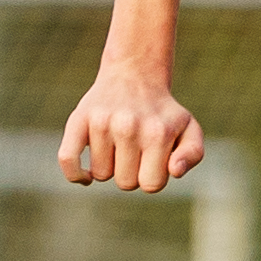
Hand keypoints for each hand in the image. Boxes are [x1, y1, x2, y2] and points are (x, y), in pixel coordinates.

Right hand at [61, 62, 205, 191]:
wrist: (135, 75)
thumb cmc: (163, 113)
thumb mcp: (189, 129)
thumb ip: (193, 154)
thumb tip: (174, 171)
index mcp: (158, 133)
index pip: (151, 185)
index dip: (152, 178)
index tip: (153, 162)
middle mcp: (129, 126)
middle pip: (125, 183)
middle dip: (131, 173)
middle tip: (136, 151)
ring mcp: (102, 123)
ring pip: (100, 175)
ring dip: (109, 167)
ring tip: (118, 145)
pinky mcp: (78, 120)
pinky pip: (67, 160)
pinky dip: (75, 174)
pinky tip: (86, 176)